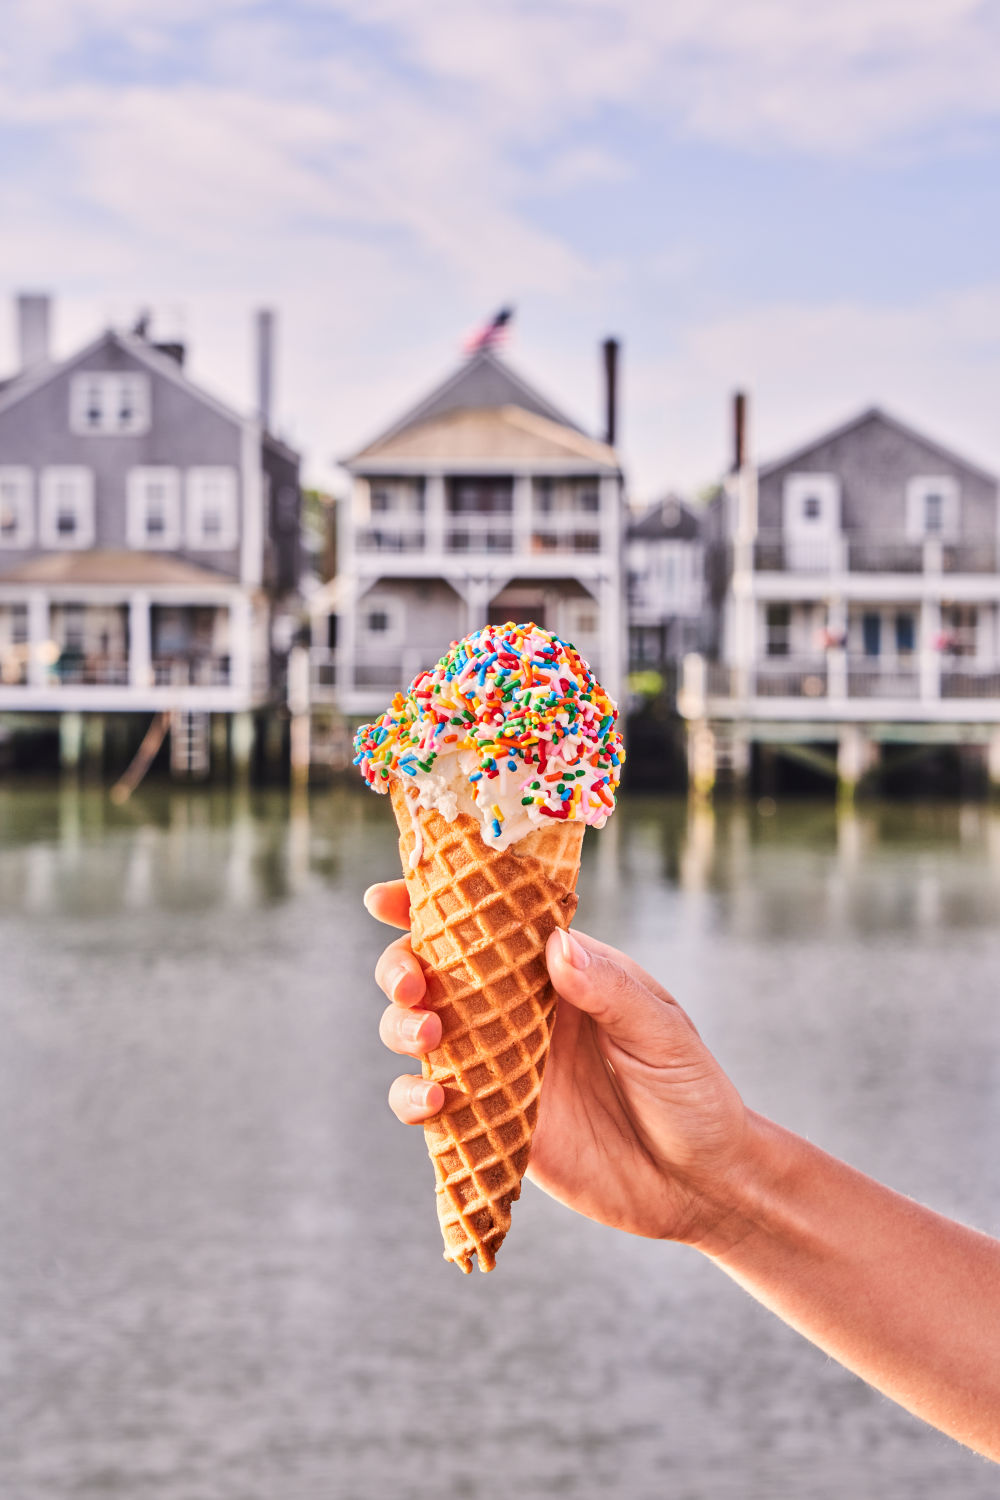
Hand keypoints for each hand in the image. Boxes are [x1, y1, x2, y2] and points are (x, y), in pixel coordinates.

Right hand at [365, 880, 752, 1246]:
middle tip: (412, 983)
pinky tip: (435, 1102)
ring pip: (419, 1032)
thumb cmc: (692, 1094)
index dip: (430, 904)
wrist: (701, 1185)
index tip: (387, 896)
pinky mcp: (490, 1125)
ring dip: (402, 1027)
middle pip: (432, 972)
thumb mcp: (663, 1034)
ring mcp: (497, 1067)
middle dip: (401, 966)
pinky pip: (429, 1105)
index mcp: (556, 972)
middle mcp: (516, 1012)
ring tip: (430, 1039)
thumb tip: (556, 945)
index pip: (486, 923)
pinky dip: (412, 1099)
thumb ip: (609, 992)